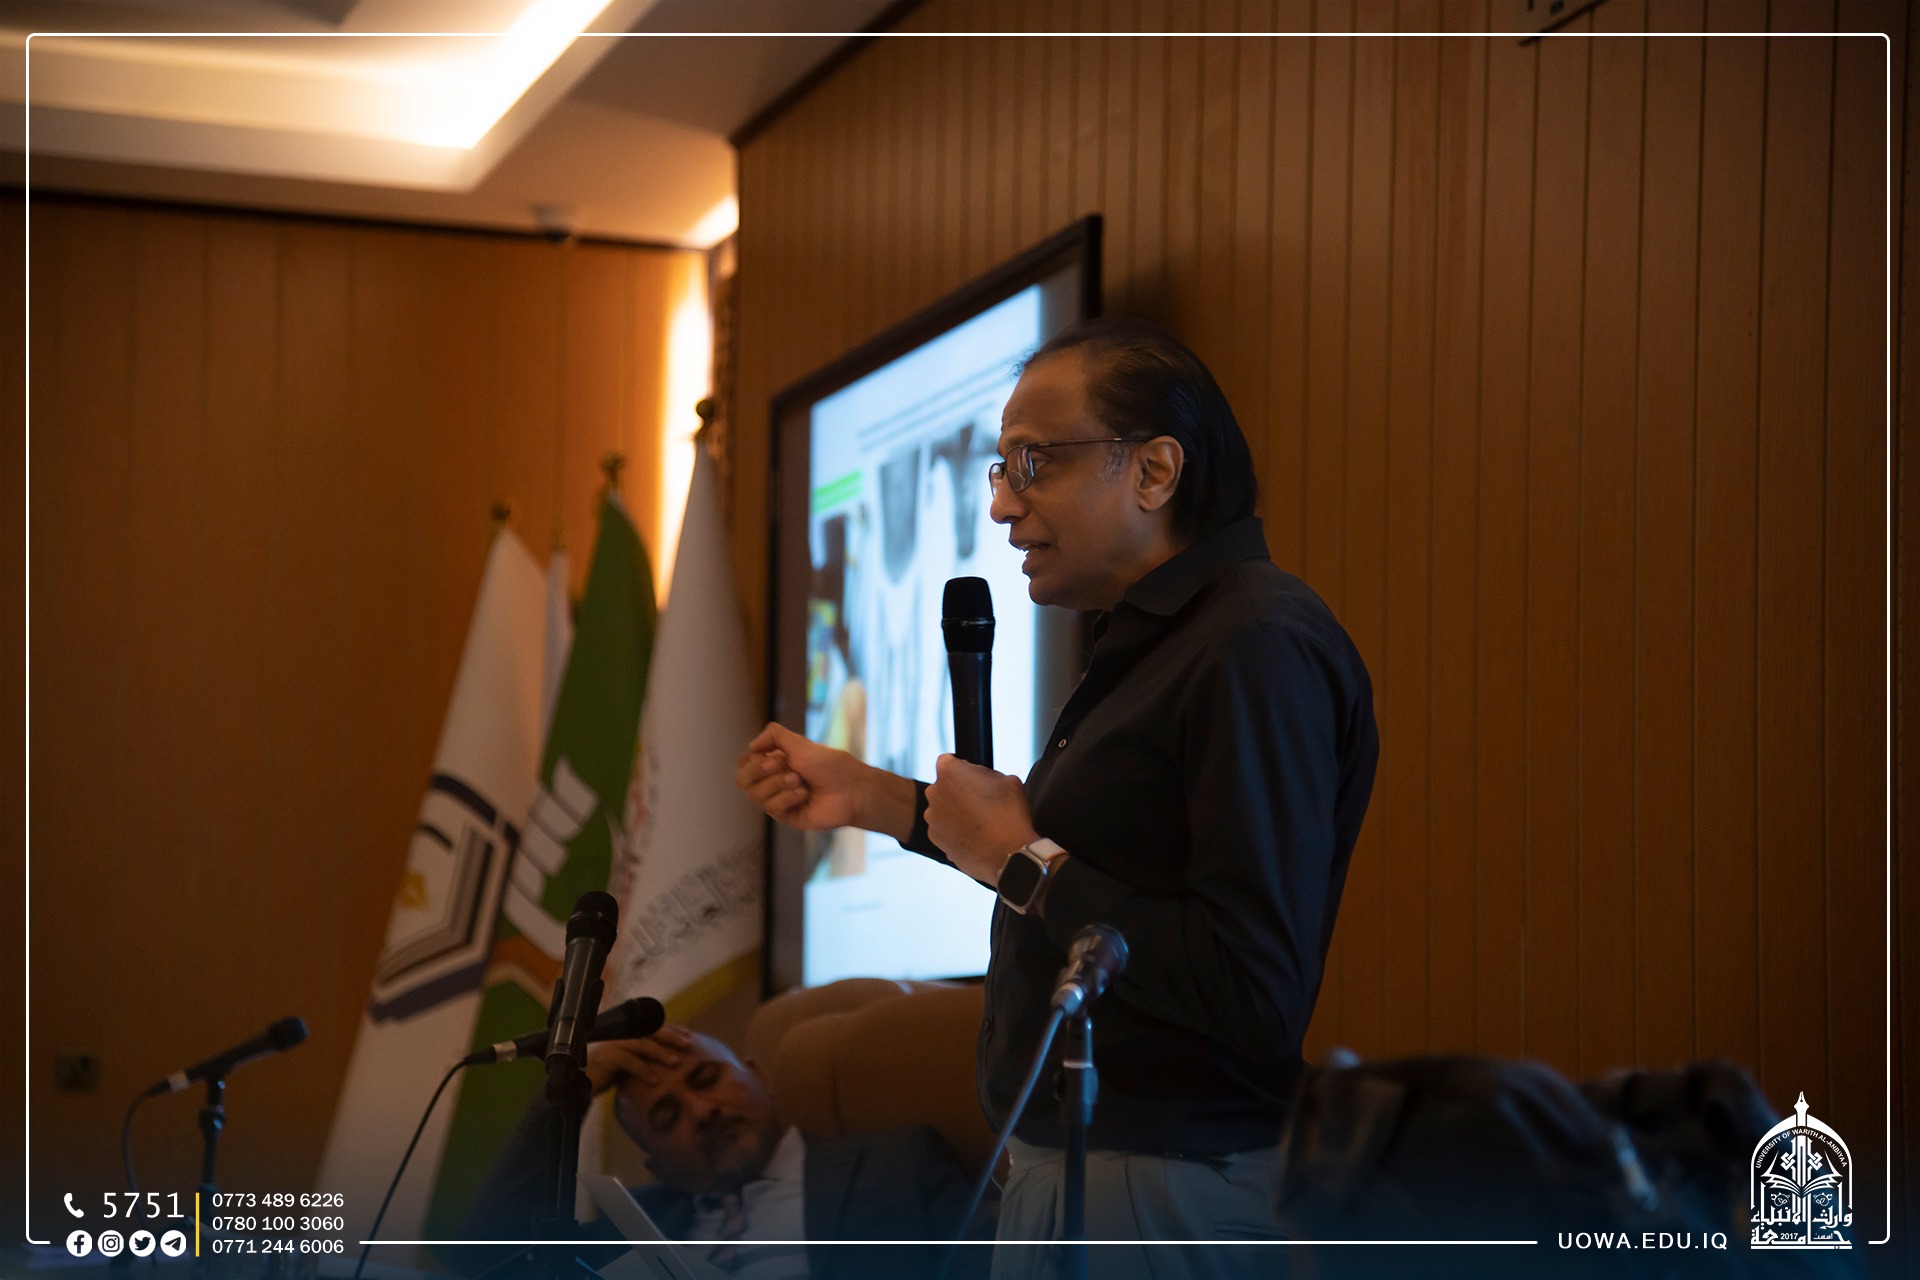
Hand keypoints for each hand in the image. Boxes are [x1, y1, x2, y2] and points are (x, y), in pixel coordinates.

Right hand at [584, 1025, 693, 1094]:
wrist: (579, 1085)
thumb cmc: (606, 1074)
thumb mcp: (627, 1063)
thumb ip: (643, 1057)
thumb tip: (670, 1060)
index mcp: (626, 1032)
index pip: (652, 1026)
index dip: (671, 1029)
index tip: (689, 1036)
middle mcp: (620, 1034)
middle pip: (649, 1030)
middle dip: (670, 1036)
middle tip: (688, 1045)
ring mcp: (612, 1044)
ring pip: (640, 1043)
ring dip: (660, 1052)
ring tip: (676, 1063)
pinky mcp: (605, 1057)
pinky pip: (627, 1061)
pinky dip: (643, 1070)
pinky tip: (654, 1081)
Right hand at [736, 722, 917, 841]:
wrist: (851, 789)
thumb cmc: (829, 765)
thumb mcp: (799, 743)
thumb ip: (773, 736)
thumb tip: (751, 745)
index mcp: (775, 762)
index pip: (744, 762)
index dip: (753, 759)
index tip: (774, 754)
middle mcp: (773, 781)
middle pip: (742, 781)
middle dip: (759, 771)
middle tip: (783, 764)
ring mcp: (779, 799)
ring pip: (755, 795)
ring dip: (777, 783)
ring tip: (799, 780)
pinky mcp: (787, 816)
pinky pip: (771, 808)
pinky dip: (787, 798)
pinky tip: (804, 794)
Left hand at [924, 754, 1039, 886]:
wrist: (1008, 856)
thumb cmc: (1009, 816)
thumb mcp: (1007, 780)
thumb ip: (986, 774)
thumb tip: (979, 778)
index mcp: (949, 772)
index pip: (948, 761)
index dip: (963, 768)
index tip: (975, 779)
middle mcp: (934, 793)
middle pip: (945, 786)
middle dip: (959, 791)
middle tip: (982, 802)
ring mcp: (933, 818)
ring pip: (944, 809)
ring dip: (956, 812)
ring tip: (980, 822)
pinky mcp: (935, 839)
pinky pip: (945, 829)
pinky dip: (956, 832)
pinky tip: (976, 837)